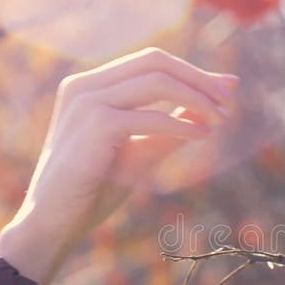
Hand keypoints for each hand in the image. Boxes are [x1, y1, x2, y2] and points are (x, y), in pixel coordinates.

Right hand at [0, 47, 237, 284]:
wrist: (54, 223)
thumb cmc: (94, 189)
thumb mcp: (139, 151)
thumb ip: (169, 127)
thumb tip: (208, 110)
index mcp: (91, 86)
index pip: (150, 62)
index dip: (192, 72)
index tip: (226, 88)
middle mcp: (85, 86)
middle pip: (154, 61)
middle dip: (198, 77)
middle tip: (230, 97)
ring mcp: (86, 103)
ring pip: (156, 81)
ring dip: (196, 98)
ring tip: (221, 118)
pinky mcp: (94, 127)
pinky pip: (150, 117)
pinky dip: (182, 124)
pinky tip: (203, 135)